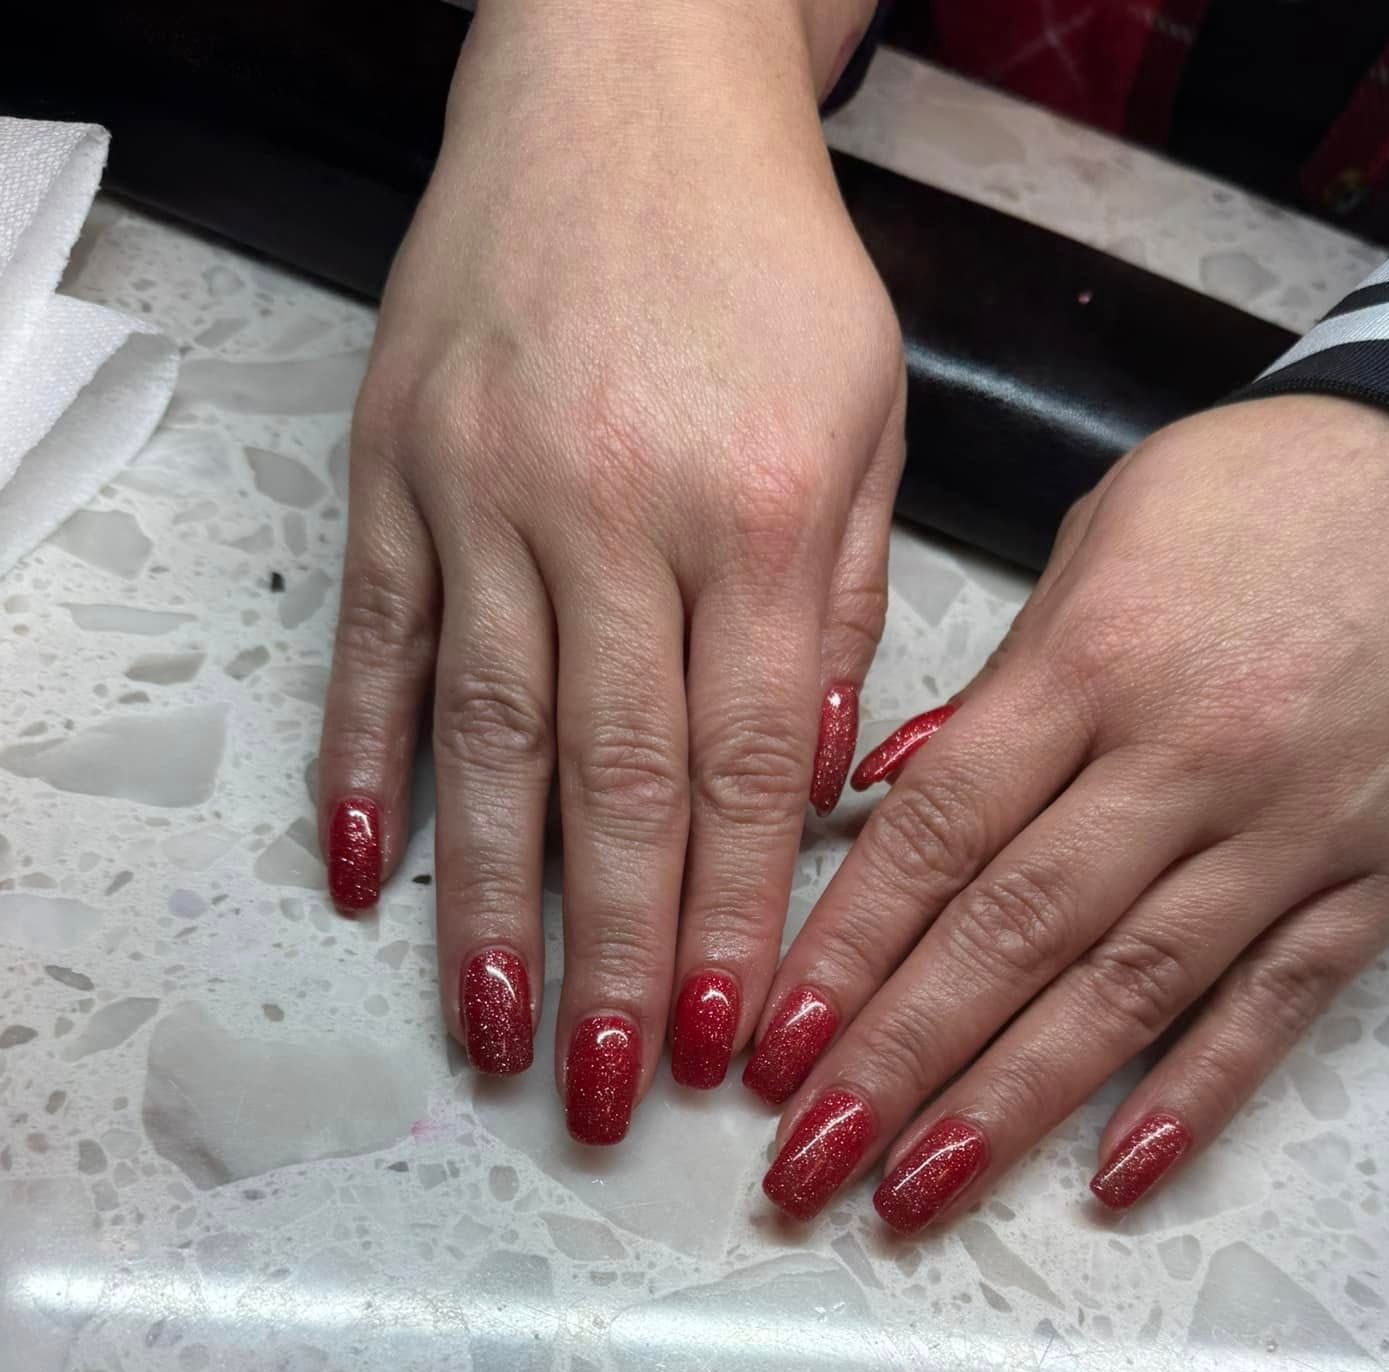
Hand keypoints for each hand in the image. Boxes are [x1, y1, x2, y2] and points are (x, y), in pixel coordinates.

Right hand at [318, 0, 902, 1137]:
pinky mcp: (394, 467)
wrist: (620, 83)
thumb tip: (810, 784)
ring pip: (486, 736)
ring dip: (489, 903)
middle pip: (614, 781)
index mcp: (751, 515)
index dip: (738, 920)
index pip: (745, 767)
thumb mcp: (864, 421)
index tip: (735, 1040)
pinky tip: (366, 876)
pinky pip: (375, 641)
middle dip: (619, 956)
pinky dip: (365, 764)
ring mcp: (484, 491)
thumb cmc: (765, 265)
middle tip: (615, 1095)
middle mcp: (610, 513)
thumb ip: (841, 606)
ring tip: (496, 1033)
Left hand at [747, 396, 1388, 1224]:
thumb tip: (886, 790)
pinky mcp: (1381, 879)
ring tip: (912, 1195)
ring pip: (1128, 990)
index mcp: (1094, 660)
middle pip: (1013, 930)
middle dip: (896, 1059)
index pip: (940, 831)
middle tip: (805, 1160)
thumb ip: (999, 684)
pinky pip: (1276, 1006)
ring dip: (1010, 1107)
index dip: (847, 949)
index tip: (772, 1042)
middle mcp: (1185, 755)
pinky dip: (1197, 1098)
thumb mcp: (1107, 536)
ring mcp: (1290, 827)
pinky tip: (1114, 1179)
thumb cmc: (1279, 497)